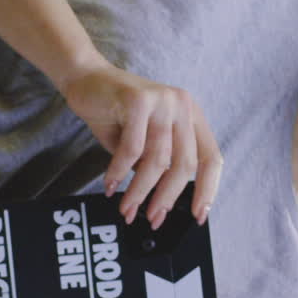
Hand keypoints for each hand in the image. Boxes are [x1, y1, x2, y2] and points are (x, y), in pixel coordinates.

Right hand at [59, 60, 223, 229]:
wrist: (85, 78)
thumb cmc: (116, 114)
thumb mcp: (144, 142)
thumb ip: (158, 165)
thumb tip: (163, 205)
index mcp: (191, 116)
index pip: (211, 158)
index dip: (208, 190)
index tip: (198, 215)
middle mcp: (182, 106)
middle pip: (184, 164)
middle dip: (167, 198)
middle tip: (154, 218)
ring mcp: (162, 101)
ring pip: (157, 160)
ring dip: (140, 191)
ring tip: (127, 208)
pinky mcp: (138, 100)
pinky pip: (132, 149)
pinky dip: (119, 172)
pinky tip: (111, 185)